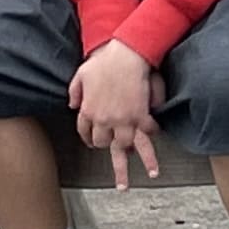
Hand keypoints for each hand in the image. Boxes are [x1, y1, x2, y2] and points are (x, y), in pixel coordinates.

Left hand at [70, 42, 160, 187]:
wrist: (126, 54)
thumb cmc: (104, 61)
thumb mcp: (80, 74)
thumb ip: (75, 92)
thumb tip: (73, 105)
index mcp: (88, 111)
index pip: (85, 132)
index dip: (89, 138)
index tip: (93, 142)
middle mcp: (105, 120)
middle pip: (103, 143)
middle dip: (108, 147)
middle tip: (116, 155)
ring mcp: (123, 120)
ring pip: (125, 145)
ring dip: (134, 156)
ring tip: (147, 173)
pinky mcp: (140, 114)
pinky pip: (147, 130)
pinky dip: (151, 134)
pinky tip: (155, 137)